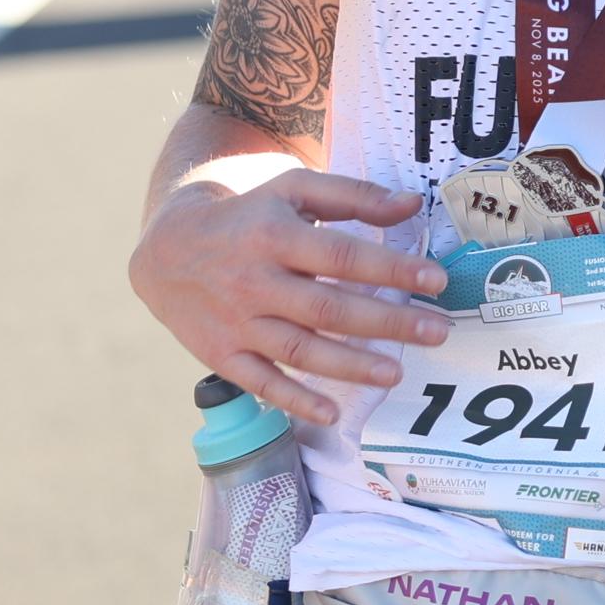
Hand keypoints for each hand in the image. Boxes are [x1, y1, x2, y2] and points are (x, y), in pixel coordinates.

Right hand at [129, 161, 446, 423]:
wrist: (167, 249)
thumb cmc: (248, 217)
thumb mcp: (292, 191)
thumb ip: (352, 196)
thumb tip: (411, 204)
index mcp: (275, 236)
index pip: (342, 256)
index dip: (391, 270)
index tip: (435, 281)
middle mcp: (256, 282)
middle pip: (329, 308)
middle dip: (387, 322)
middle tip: (437, 331)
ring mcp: (238, 322)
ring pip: (301, 350)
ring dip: (351, 365)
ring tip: (397, 373)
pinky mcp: (223, 355)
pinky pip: (262, 383)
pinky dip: (295, 401)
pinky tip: (331, 412)